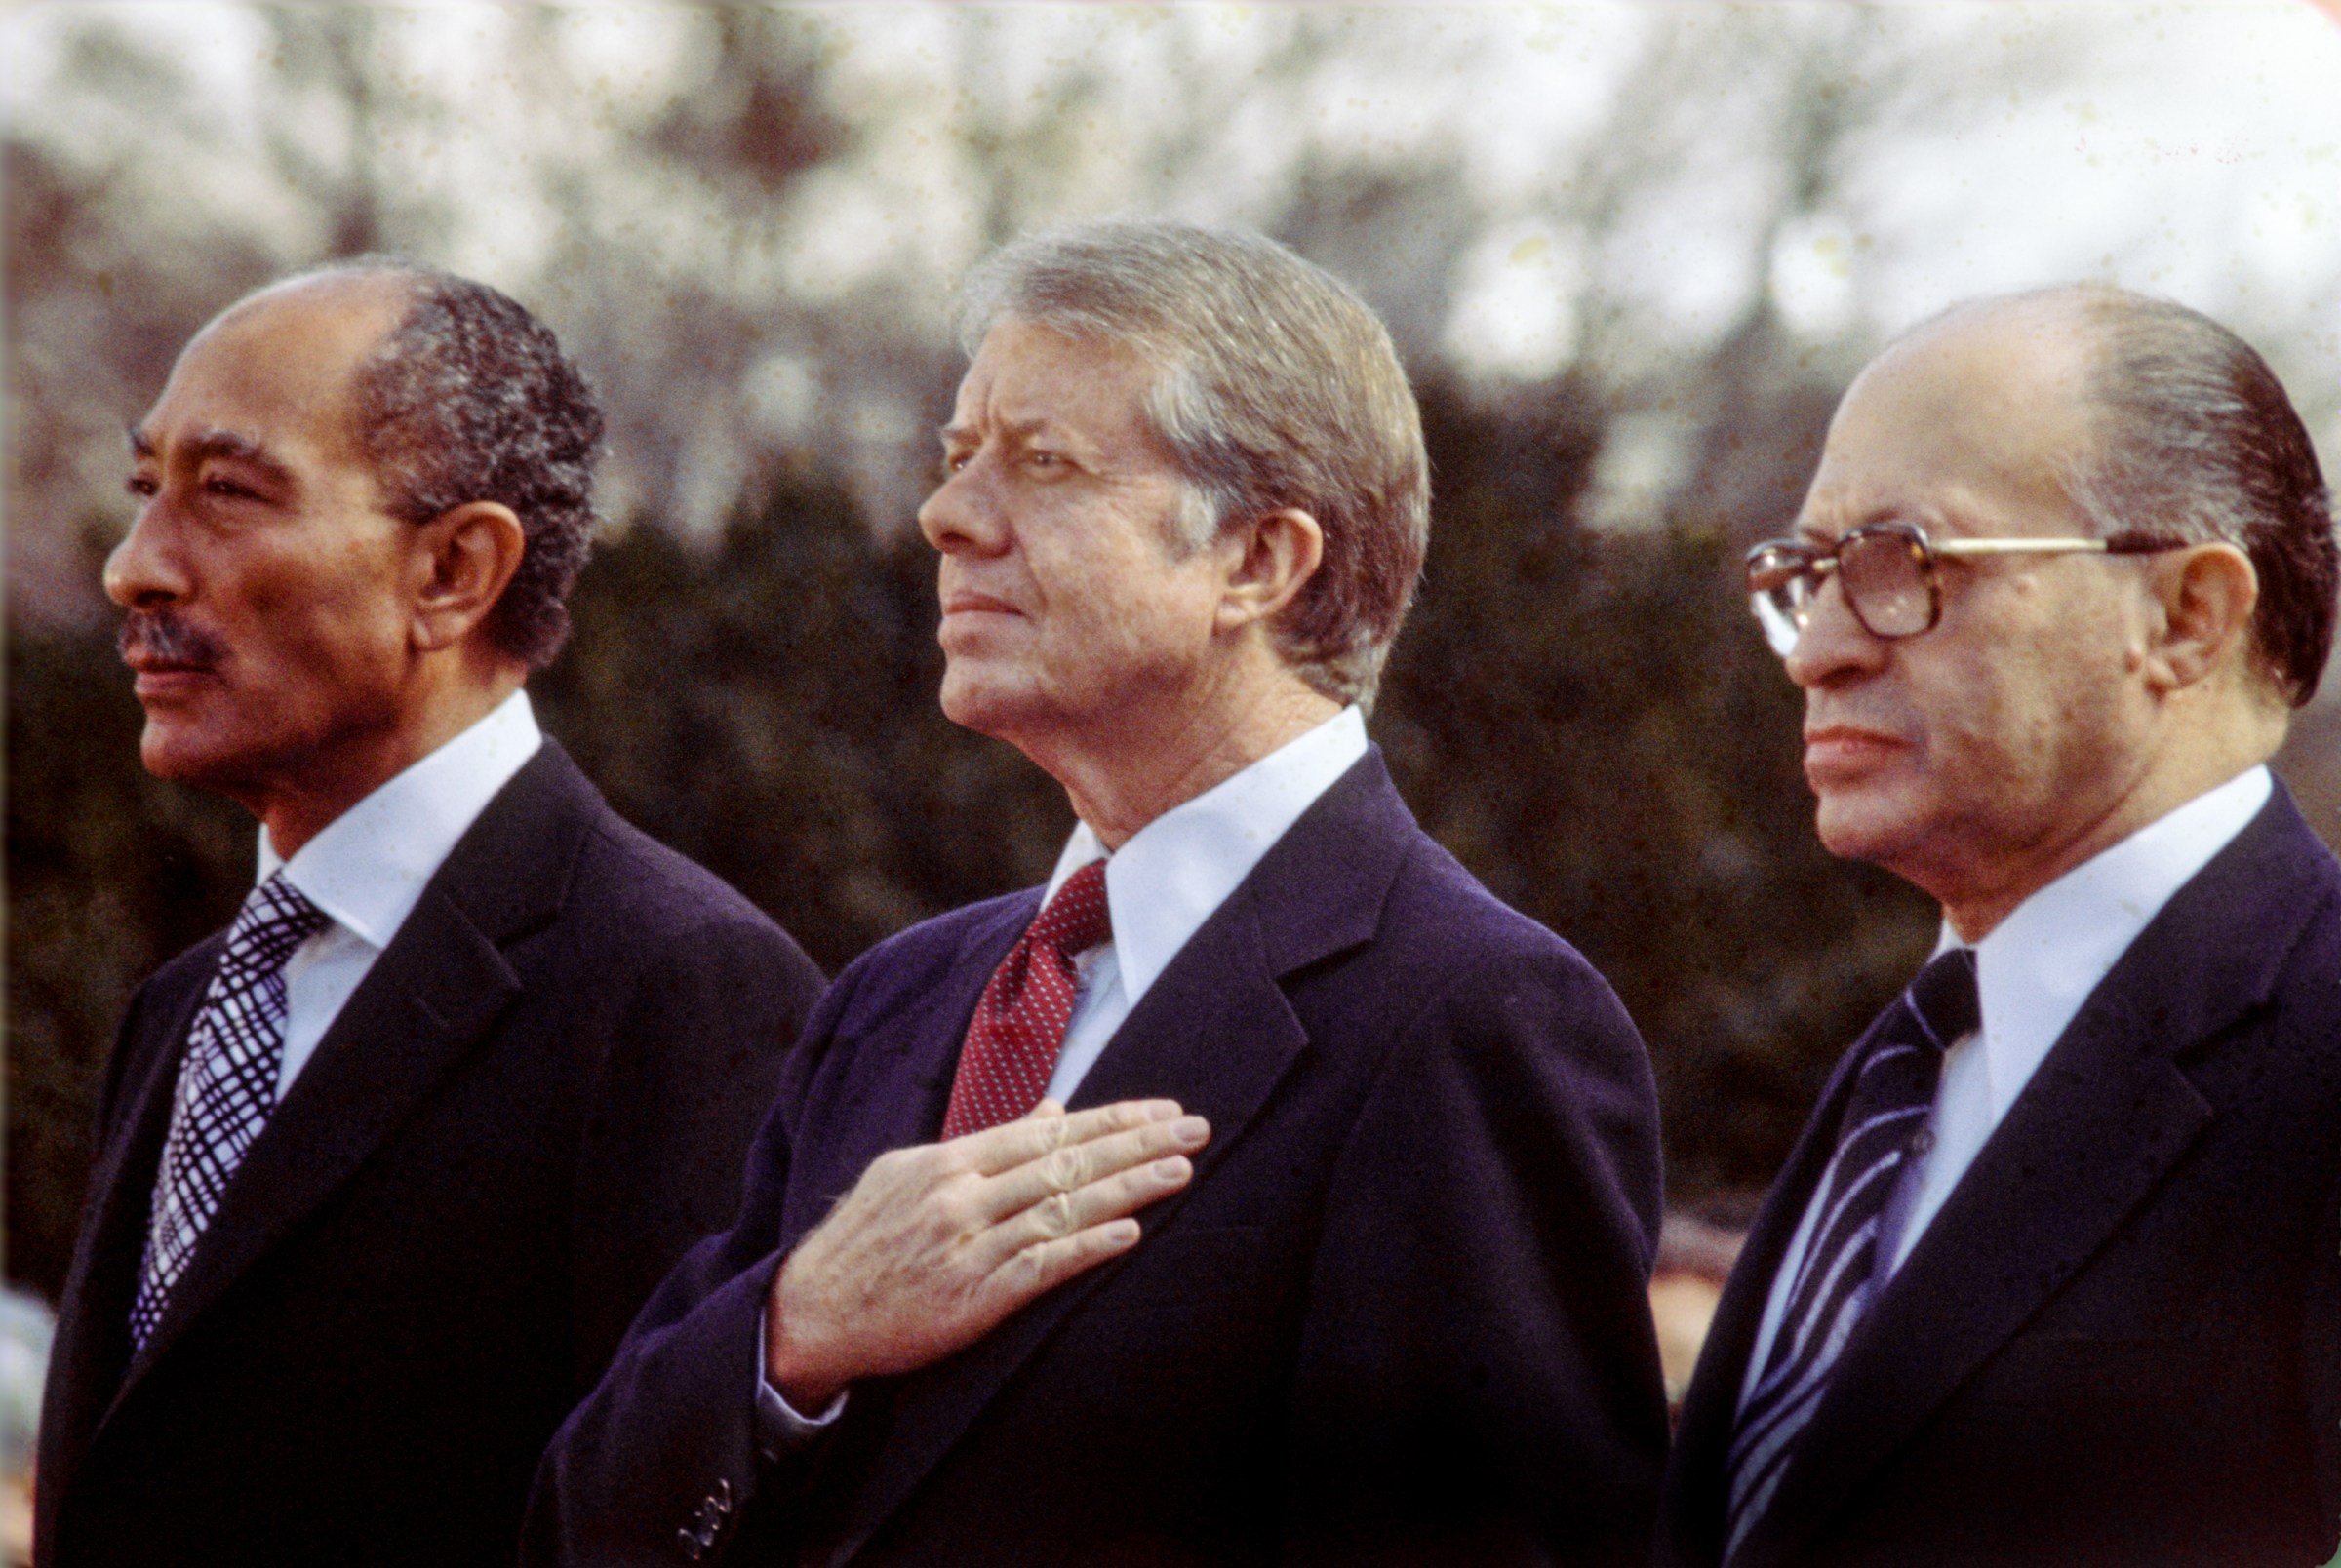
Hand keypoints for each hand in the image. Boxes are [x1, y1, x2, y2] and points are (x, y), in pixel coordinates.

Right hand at [765, 1098, 1208, 1408]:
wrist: (812, 1309)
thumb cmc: (867, 1238)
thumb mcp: (913, 1171)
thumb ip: (987, 1144)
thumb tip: (1052, 1110)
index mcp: (950, 1160)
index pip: (1048, 1131)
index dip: (1110, 1119)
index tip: (1161, 1110)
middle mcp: (962, 1196)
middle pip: (1065, 1162)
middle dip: (1135, 1143)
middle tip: (1194, 1128)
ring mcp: (967, 1246)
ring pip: (1062, 1209)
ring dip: (1127, 1188)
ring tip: (1181, 1171)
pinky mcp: (971, 1298)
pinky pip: (1039, 1267)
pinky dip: (1086, 1248)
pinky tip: (1128, 1232)